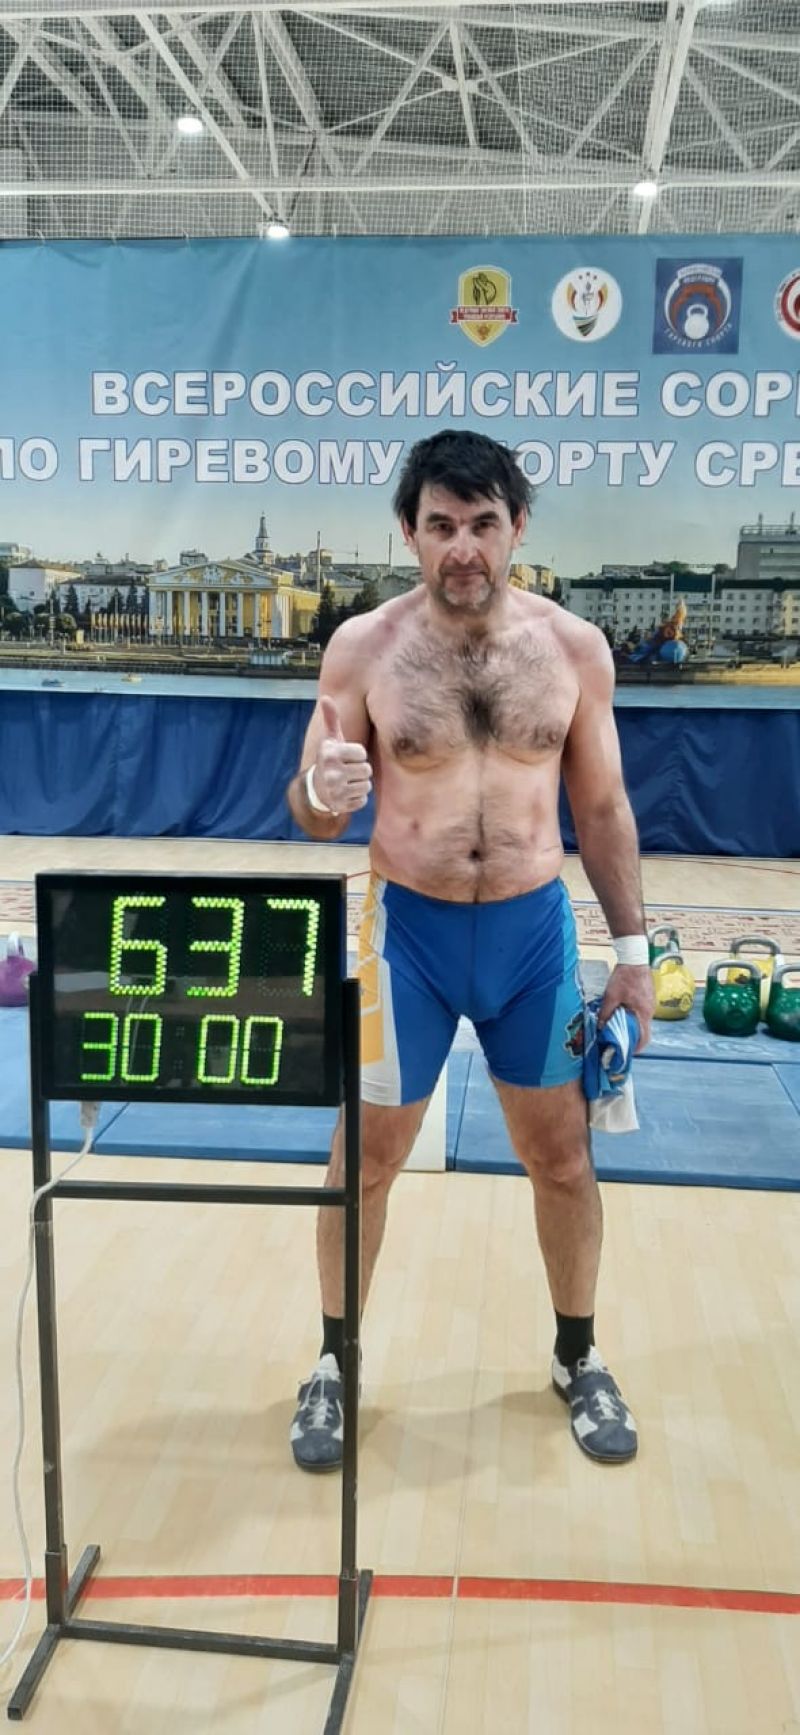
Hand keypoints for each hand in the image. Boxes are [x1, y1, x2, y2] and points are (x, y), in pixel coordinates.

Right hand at [313, 695, 372, 815]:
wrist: (317, 789)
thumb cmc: (330, 759)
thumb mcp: (330, 740)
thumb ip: (331, 719)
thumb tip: (326, 697)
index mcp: (330, 754)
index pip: (362, 753)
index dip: (358, 755)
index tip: (347, 757)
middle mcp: (331, 772)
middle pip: (366, 770)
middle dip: (360, 771)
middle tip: (348, 771)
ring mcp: (335, 791)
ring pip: (366, 786)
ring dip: (360, 784)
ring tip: (348, 781)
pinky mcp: (340, 806)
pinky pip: (362, 801)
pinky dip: (357, 799)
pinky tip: (346, 794)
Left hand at [599, 963, 653, 1053]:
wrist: (634, 957)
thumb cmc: (625, 976)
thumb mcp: (611, 996)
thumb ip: (606, 1012)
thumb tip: (601, 1026)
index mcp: (643, 1013)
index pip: (644, 1037)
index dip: (636, 1048)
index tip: (627, 1052)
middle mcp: (650, 1010)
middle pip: (643, 1031)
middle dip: (631, 1037)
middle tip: (618, 1040)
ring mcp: (650, 1003)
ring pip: (641, 1021)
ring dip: (631, 1025)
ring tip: (617, 1026)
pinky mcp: (647, 997)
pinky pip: (641, 1012)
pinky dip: (633, 1016)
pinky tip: (622, 1012)